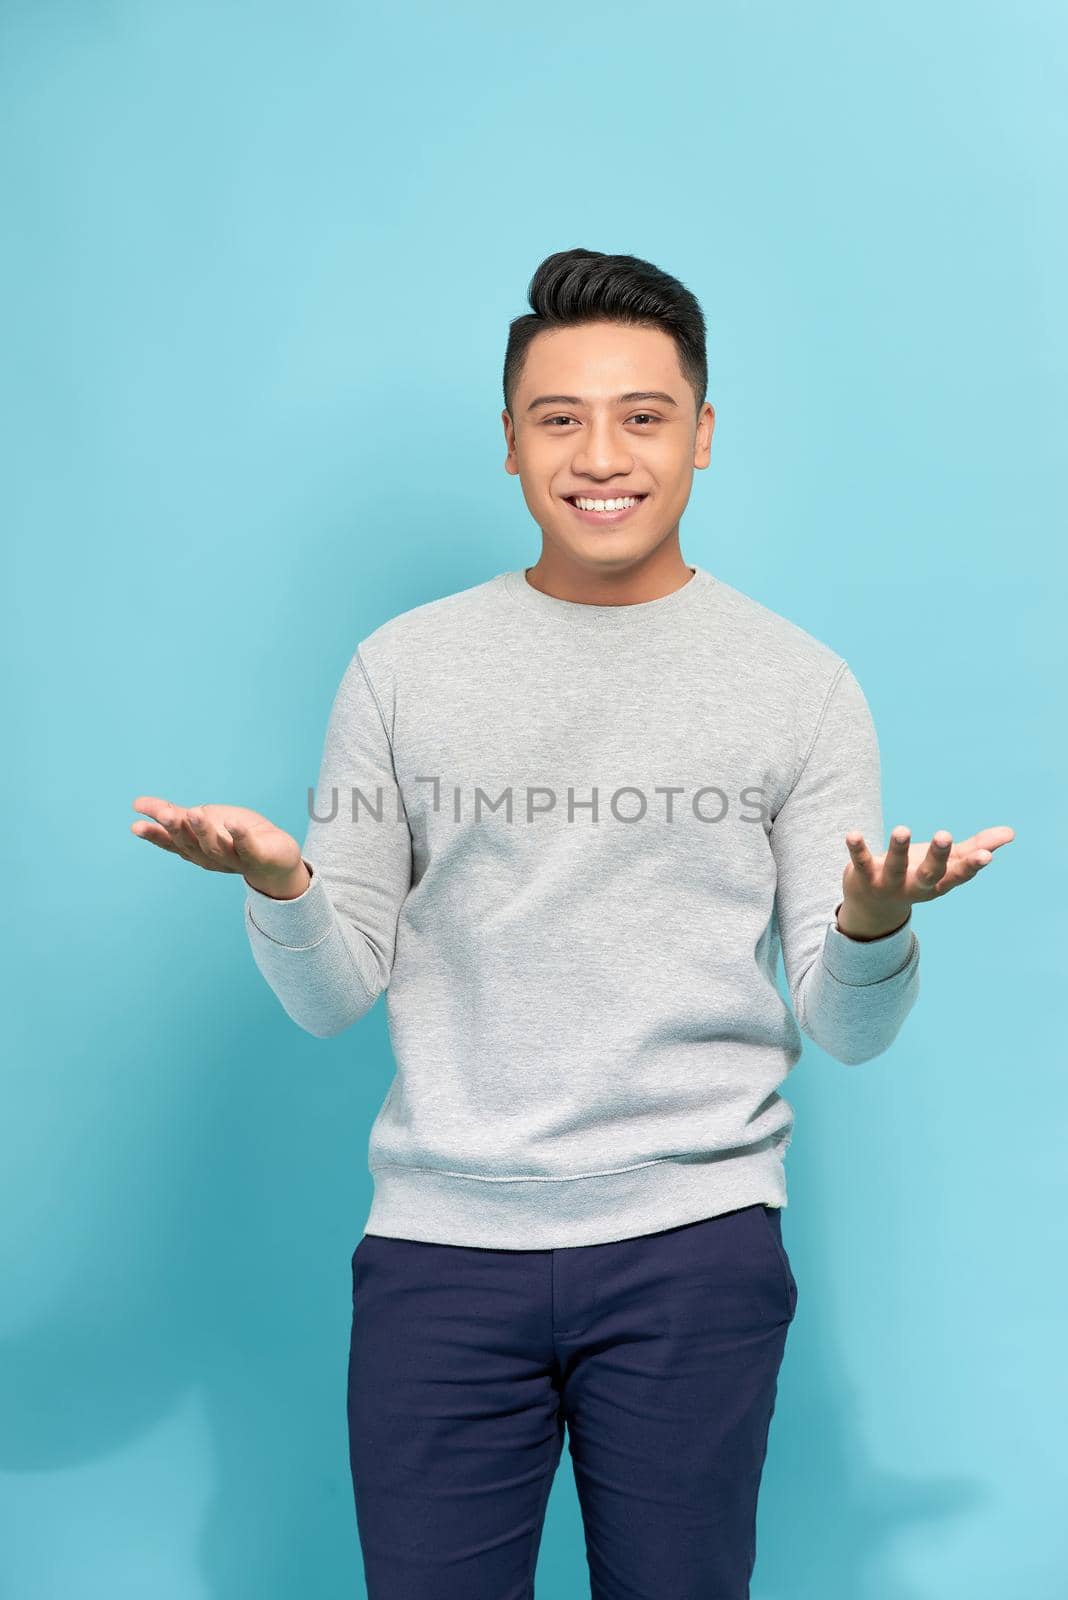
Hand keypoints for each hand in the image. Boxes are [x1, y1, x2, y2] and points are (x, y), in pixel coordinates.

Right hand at [130, 796, 309, 897]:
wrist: (276, 860)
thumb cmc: (234, 837)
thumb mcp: (202, 821)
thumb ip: (173, 813)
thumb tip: (137, 803)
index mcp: (195, 849)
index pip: (171, 842)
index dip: (154, 835)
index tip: (135, 825)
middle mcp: (210, 857)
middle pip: (190, 844)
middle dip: (177, 829)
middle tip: (165, 814)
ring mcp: (234, 859)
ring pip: (215, 847)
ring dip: (204, 830)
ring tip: (194, 812)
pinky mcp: (258, 857)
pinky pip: (248, 847)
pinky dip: (241, 836)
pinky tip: (234, 822)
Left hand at [835, 824, 1015, 939]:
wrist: (873, 906)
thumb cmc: (915, 876)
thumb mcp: (945, 864)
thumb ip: (976, 848)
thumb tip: (1010, 833)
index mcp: (938, 883)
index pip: (957, 875)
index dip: (971, 866)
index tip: (986, 855)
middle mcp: (915, 886)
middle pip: (929, 874)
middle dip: (937, 856)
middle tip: (944, 834)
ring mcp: (889, 884)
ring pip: (895, 868)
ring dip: (898, 849)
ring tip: (902, 829)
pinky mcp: (864, 877)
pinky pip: (861, 863)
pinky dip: (857, 849)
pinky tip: (852, 834)